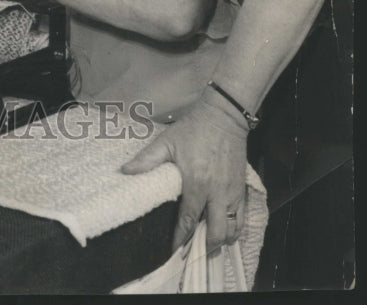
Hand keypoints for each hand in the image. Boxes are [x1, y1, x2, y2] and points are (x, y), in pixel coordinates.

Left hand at [121, 90, 248, 250]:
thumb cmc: (193, 130)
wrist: (223, 118)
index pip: (189, 220)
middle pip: (217, 232)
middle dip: (206, 245)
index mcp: (197, 184)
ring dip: (222, 238)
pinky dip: (234, 227)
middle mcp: (217, 193)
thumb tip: (124, 171)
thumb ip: (146, 160)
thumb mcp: (166, 142)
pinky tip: (223, 226)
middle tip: (194, 249)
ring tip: (209, 240)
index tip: (174, 249)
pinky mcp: (242, 189)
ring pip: (233, 229)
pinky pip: (242, 217)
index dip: (181, 237)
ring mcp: (232, 193)